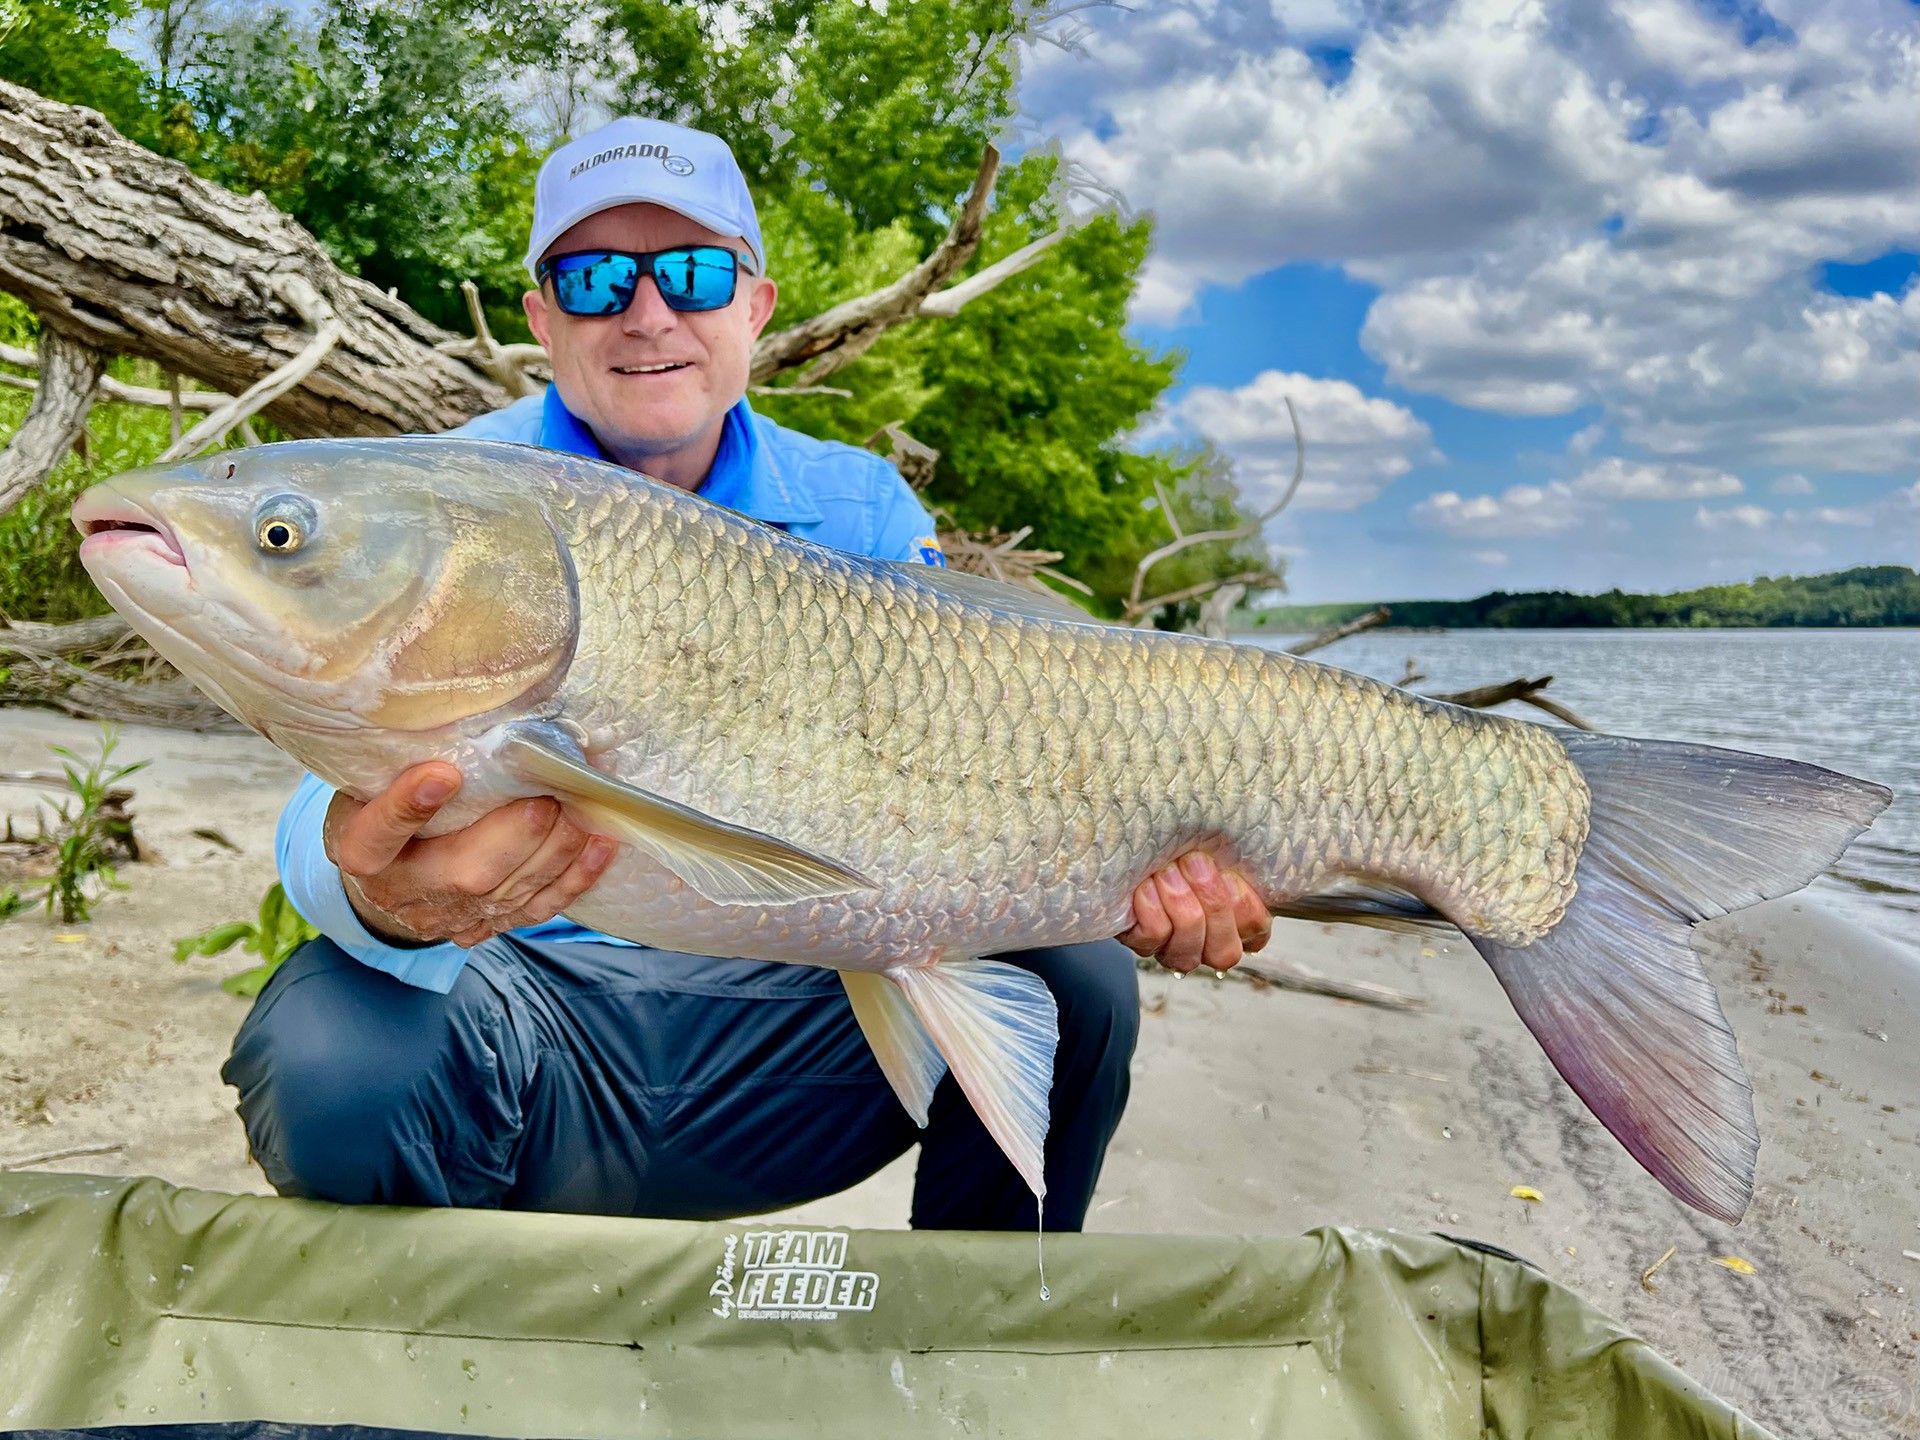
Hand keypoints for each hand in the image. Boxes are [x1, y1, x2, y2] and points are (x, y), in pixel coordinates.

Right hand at [324, 762, 616, 947]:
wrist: (386, 886)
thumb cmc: (381, 814)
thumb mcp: (367, 786)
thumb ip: (398, 764)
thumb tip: (457, 713)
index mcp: (362, 852)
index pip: (378, 835)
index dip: (408, 807)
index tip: (443, 773)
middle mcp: (405, 893)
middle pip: (465, 874)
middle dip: (516, 834)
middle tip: (548, 795)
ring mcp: (450, 917)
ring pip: (512, 892)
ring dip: (557, 848)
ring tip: (583, 807)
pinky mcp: (488, 927)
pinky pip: (539, 908)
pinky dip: (577, 875)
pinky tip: (600, 842)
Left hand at [1117, 851, 1270, 974]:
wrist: (1136, 843)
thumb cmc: (1185, 844)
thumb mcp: (1217, 841)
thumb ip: (1237, 851)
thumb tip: (1259, 839)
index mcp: (1240, 922)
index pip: (1255, 928)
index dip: (1243, 903)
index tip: (1228, 872)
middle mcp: (1210, 946)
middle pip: (1225, 951)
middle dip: (1211, 901)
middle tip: (1194, 861)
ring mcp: (1176, 950)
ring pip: (1188, 951)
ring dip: (1180, 903)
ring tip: (1168, 872)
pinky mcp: (1143, 944)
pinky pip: (1152, 939)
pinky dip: (1151, 910)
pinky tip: (1146, 886)